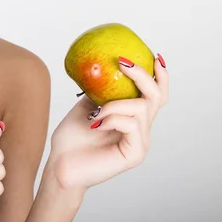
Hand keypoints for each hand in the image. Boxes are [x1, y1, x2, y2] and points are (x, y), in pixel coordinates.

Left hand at [47, 53, 168, 191]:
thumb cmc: (72, 138)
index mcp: (133, 117)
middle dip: (142, 76)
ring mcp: (140, 142)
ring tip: (95, 112)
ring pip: (140, 108)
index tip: (154, 56)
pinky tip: (96, 124)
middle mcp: (141, 129)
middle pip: (157, 97)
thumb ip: (101, 90)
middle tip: (123, 63)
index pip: (155, 95)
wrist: (61, 164)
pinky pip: (131, 124)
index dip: (160, 76)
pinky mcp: (134, 154)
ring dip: (114, 104)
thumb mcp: (86, 105)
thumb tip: (103, 65)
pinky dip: (112, 118)